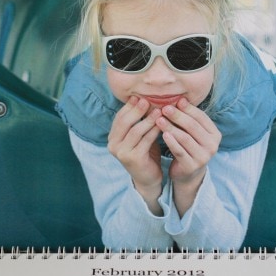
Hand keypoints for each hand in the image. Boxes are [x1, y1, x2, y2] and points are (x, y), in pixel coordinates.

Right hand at [108, 96, 162, 213]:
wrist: (148, 178)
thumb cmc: (146, 152)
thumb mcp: (140, 135)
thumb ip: (138, 121)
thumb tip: (142, 98)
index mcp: (113, 137)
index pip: (119, 117)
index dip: (129, 107)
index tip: (139, 97)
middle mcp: (113, 145)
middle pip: (125, 122)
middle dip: (137, 110)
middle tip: (147, 100)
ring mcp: (121, 153)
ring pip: (135, 131)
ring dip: (148, 119)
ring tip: (158, 111)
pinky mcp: (132, 159)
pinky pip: (145, 141)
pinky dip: (154, 131)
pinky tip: (162, 125)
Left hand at [156, 98, 221, 214]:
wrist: (187, 173)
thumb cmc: (189, 147)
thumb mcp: (191, 132)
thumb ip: (188, 118)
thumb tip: (180, 99)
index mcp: (215, 134)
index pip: (201, 117)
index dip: (188, 108)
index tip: (175, 101)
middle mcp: (212, 145)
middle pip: (193, 126)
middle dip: (178, 116)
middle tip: (164, 108)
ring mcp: (203, 157)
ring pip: (185, 138)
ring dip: (171, 127)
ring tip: (159, 119)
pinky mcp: (192, 166)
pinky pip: (180, 151)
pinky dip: (171, 142)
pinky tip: (163, 134)